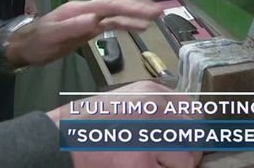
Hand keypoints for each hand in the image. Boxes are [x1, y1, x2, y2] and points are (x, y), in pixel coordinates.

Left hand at [5, 0, 163, 65]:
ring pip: (116, 12)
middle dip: (138, 7)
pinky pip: (112, 23)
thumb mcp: (52, 36)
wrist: (23, 46)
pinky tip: (138, 26)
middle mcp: (87, 10)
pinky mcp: (90, 27)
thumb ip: (73, 27)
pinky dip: (126, 23)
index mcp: (80, 9)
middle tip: (158, 12)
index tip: (148, 11)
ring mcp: (89, 18)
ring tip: (155, 16)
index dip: (130, 7)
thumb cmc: (36, 42)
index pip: (109, 5)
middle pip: (116, 5)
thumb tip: (95, 19)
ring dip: (135, 13)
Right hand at [47, 81, 201, 167]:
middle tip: (173, 159)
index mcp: (153, 92)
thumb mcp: (126, 100)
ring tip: (154, 164)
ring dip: (174, 166)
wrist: (58, 140)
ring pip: (186, 160)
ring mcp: (151, 137)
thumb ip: (154, 107)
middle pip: (195, 134)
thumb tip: (181, 123)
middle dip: (188, 150)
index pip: (194, 110)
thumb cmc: (88, 122)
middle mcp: (157, 109)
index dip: (192, 129)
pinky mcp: (141, 164)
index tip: (186, 140)